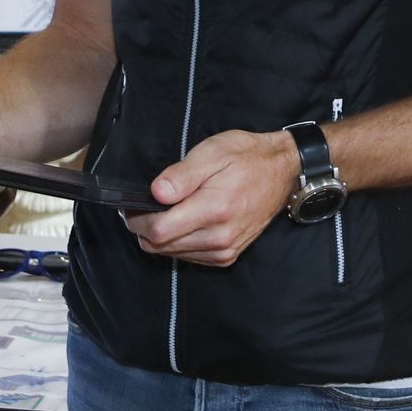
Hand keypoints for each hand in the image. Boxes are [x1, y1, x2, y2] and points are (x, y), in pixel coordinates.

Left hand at [127, 128, 299, 267]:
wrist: (281, 172)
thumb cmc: (245, 157)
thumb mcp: (212, 153)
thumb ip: (181, 175)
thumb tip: (155, 193)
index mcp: (214, 210)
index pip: (158, 230)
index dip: (137, 220)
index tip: (131, 206)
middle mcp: (219, 237)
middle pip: (160, 246)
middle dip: (144, 228)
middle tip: (142, 206)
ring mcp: (224, 250)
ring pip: (171, 254)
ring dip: (160, 236)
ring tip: (164, 211)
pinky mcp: (227, 256)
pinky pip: (188, 257)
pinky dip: (177, 243)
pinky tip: (182, 222)